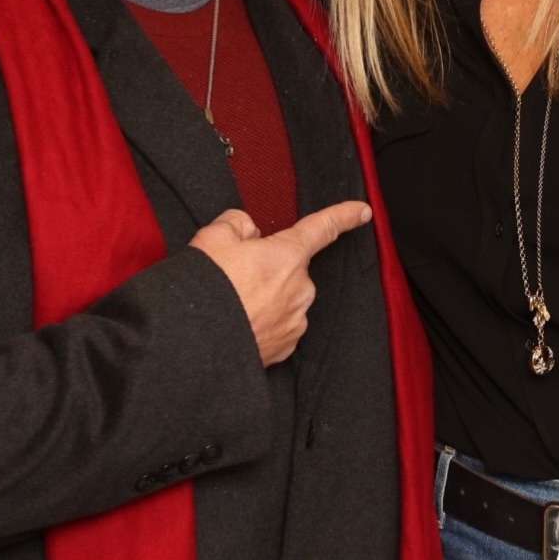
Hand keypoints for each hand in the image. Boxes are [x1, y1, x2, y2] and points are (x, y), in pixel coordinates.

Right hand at [190, 201, 372, 366]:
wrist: (195, 341)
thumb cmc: (207, 288)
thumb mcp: (213, 236)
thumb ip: (238, 223)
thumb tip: (249, 234)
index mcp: (288, 256)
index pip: (323, 228)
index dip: (344, 216)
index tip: (363, 212)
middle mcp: (300, 288)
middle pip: (290, 268)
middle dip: (268, 268)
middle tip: (234, 275)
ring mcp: (295, 320)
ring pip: (284, 298)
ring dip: (264, 297)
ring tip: (232, 303)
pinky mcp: (285, 347)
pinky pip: (278, 325)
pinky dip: (262, 322)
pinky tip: (239, 322)